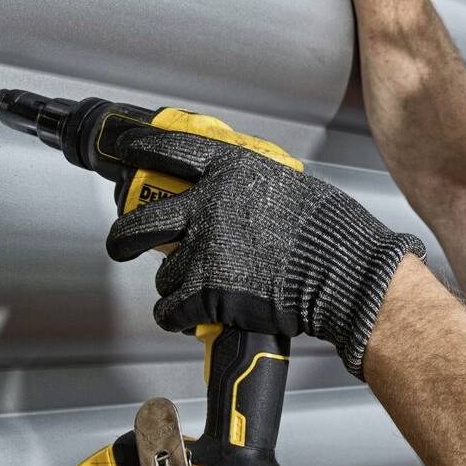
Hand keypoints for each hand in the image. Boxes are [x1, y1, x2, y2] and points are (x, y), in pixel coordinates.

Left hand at [104, 129, 425, 378]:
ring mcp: (204, 250)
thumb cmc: (331, 232)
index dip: (143, 148)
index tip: (128, 149)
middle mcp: (208, 206)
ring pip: (163, 275)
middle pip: (141, 221)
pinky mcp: (205, 292)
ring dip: (174, 286)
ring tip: (194, 292)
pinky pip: (170, 310)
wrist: (343, 271)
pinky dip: (175, 317)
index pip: (171, 151)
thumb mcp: (290, 187)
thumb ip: (254, 188)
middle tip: (121, 244)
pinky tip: (186, 317)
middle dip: (123, 238)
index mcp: (231, 172)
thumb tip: (240, 200)